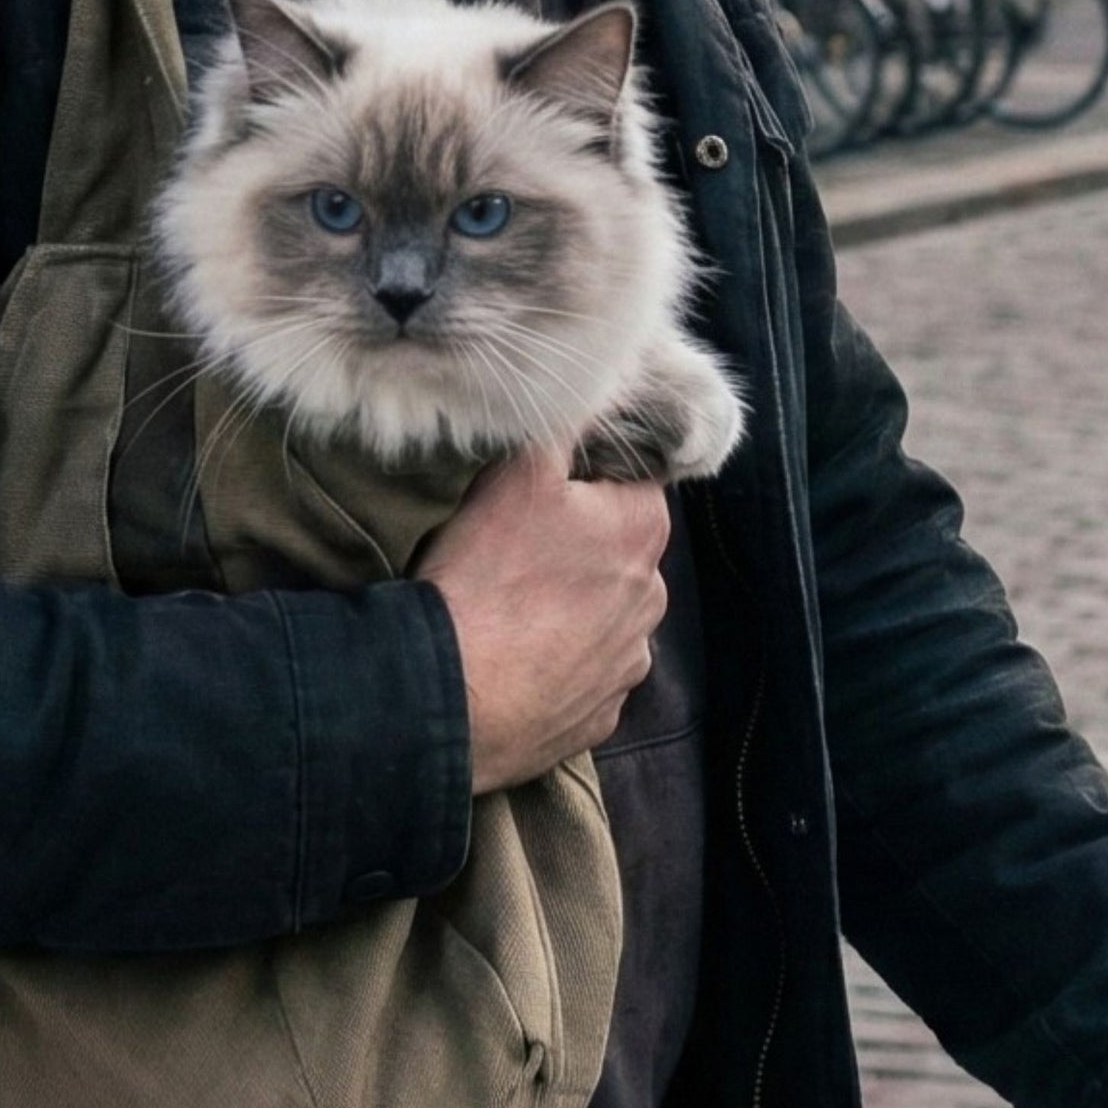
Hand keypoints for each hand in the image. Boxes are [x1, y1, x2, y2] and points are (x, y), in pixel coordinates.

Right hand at [416, 448, 667, 789]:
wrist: (454, 695)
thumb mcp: (519, 472)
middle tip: (517, 547)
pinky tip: (517, 658)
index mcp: (644, 530)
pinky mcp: (601, 715)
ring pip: (604, 616)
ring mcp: (628, 663)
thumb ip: (563, 425)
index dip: (586, 478)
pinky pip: (585, 675)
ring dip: (571, 609)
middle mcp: (652, 598)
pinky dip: (558, 665)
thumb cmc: (489, 575)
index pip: (632, 480)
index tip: (545, 487)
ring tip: (512, 609)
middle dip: (580, 545)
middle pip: (618, 551)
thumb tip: (594, 392)